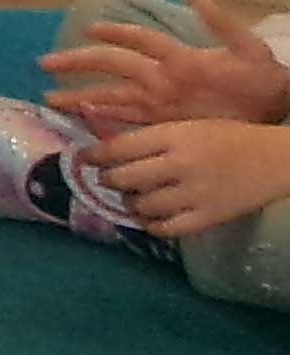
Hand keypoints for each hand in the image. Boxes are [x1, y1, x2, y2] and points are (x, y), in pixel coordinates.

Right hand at [45, 11, 289, 135]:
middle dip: (79, 62)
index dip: (115, 31)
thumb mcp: (249, 49)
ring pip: (112, 96)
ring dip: (81, 96)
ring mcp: (160, 101)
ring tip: (50, 98)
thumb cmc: (261, 77)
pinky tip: (82, 121)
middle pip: (113, 66)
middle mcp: (161, 77)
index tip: (87, 27)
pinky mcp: (164, 123)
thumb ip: (225, 26)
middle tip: (45, 63)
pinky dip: (104, 121)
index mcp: (179, 57)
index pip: (139, 39)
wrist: (275, 109)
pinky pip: (128, 121)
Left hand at [88, 118, 289, 241]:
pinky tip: (150, 218)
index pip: (118, 148)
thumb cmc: (229, 137)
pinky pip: (166, 228)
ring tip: (131, 198)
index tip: (84, 158)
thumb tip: (109, 146)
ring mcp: (193, 194)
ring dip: (128, 204)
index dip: (94, 156)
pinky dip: (151, 225)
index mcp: (173, 136)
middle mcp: (179, 165)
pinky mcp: (207, 218)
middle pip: (123, 178)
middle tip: (107, 179)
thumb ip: (152, 137)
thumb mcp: (188, 126)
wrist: (276, 160)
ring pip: (141, 206)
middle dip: (108, 180)